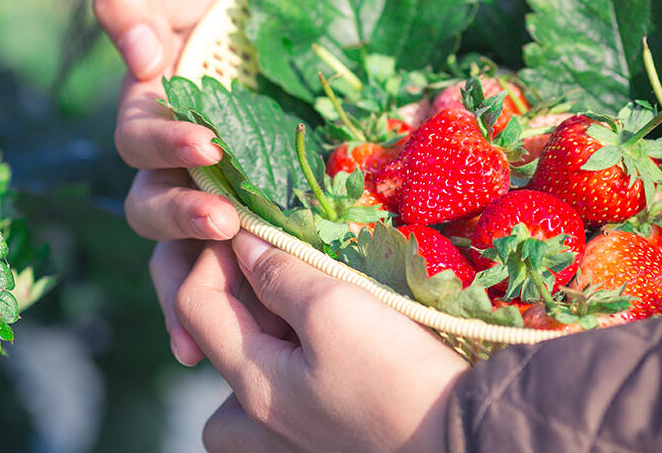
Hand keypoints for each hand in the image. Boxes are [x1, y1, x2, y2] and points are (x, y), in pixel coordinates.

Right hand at [94, 0, 253, 363]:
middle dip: (182, 215)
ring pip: (174, 252)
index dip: (164, 146)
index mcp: (158, 110)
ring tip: (231, 267)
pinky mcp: (258, 224)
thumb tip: (128, 50)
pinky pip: (216, 280)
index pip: (140, 138)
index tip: (206, 143)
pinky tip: (198, 352)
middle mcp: (177, 165)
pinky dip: (196, 317)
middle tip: (224, 217)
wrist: (313, 8)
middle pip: (150, 207)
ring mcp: (215, 198)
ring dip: (191, 268)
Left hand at [175, 232, 468, 451]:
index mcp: (251, 383)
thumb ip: (278, 273)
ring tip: (307, 309)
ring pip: (250, 376)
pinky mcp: (322, 440)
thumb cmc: (397, 375)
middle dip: (239, 296)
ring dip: (266, 335)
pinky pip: (286, 397)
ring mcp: (289, 439)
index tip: (252, 230)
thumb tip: (239, 241)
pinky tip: (337, 345)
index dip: (213, 256)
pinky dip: (296, 364)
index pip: (194, 303)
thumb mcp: (334, 307)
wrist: (467, 441)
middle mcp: (257, 421)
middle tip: (284, 269)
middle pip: (216, 343)